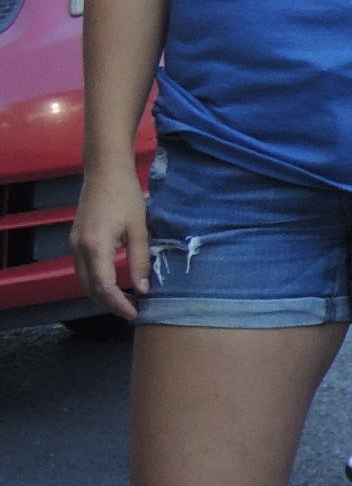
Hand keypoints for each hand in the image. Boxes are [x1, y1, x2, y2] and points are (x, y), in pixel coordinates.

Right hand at [71, 157, 146, 320]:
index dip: (119, 304)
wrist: (105, 172)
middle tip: (133, 312)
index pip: (104, 286)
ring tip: (126, 302)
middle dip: (110, 304)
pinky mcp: (76, 241)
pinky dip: (96, 282)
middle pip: (90, 288)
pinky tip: (115, 285)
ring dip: (102, 295)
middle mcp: (79, 248)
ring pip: (83, 281)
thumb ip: (140, 261)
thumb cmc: (126, 196)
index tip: (135, 314)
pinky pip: (82, 270)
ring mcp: (74, 244)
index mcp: (95, 246)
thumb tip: (143, 288)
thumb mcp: (139, 230)